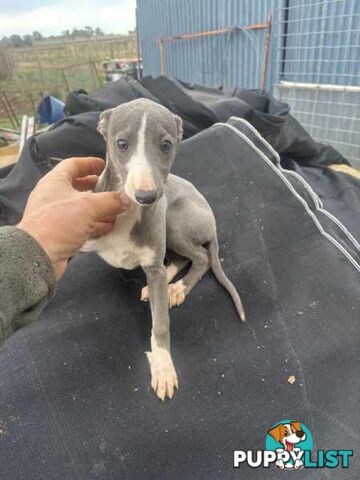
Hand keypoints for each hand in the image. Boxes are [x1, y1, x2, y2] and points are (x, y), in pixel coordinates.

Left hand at [17, 157, 129, 278]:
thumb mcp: (89, 206)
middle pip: (76, 187)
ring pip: (80, 208)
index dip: (88, 163)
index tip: (103, 165)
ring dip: (98, 209)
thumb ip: (110, 200)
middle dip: (95, 188)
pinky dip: (94, 224)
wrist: (39, 254)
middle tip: (111, 188)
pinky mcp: (59, 233)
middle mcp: (52, 196)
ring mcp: (55, 216)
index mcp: (55, 182)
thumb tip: (127, 199)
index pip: (72, 165)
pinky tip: (108, 227)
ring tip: (115, 210)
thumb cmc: (60, 221)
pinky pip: (79, 224)